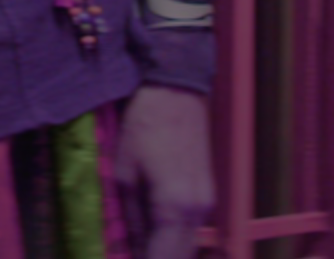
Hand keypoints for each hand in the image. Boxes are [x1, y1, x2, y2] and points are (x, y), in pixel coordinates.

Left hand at [115, 84, 216, 258]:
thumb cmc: (145, 127)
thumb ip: (132, 218)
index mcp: (175, 207)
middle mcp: (198, 210)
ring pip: (189, 246)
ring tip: (141, 250)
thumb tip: (132, 249)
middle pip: (181, 257)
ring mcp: (208, 202)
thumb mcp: (125, 174)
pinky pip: (192, 230)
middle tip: (132, 257)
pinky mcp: (208, 194)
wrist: (176, 91)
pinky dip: (174, 241)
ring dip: (167, 252)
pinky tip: (154, 239)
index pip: (163, 258)